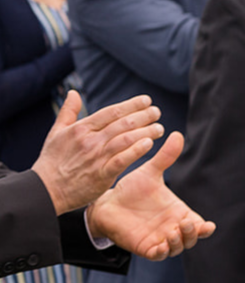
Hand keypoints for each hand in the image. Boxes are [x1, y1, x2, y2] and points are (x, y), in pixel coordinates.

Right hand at [31, 92, 162, 213]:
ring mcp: (97, 157)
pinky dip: (136, 150)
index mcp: (81, 129)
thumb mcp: (56, 132)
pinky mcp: (102, 174)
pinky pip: (122, 159)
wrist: (46, 189)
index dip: (131, 104)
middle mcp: (90, 140)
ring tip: (159, 128)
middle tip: (156, 112)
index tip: (146, 100)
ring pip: (126, 139)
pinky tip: (150, 144)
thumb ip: (68, 112)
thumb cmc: (52, 160)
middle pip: (122, 123)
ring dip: (146, 132)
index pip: (111, 112)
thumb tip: (74, 93)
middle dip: (143, 116)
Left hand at [87, 132, 214, 259]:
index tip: (208, 225)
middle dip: (192, 234)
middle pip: (192, 238)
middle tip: (186, 223)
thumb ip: (165, 157)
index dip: (205, 228)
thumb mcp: (150, 173)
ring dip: (179, 242)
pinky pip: (159, 254)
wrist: (106, 203)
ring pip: (177, 248)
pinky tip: (163, 243)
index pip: (198, 225)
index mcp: (178, 213)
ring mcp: (160, 239)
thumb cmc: (131, 189)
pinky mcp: (145, 247)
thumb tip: (177, 134)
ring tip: (173, 231)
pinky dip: (163, 251)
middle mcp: (172, 228)